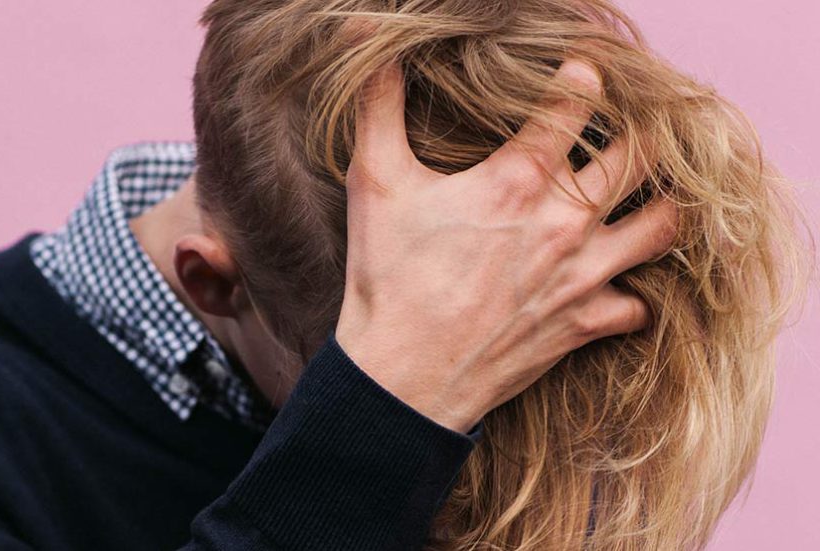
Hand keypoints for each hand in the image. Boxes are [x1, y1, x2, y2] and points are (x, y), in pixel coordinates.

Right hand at [334, 60, 676, 432]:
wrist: (403, 375)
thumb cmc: (388, 278)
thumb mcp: (374, 182)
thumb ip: (377, 103)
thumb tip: (365, 38)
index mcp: (519, 179)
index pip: (577, 102)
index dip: (583, 77)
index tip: (581, 73)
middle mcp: (566, 221)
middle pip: (640, 155)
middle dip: (640, 133)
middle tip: (623, 129)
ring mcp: (583, 275)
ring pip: (663, 225)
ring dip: (659, 205)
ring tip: (643, 195)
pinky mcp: (586, 323)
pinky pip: (639, 305)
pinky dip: (633, 292)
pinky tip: (612, 283)